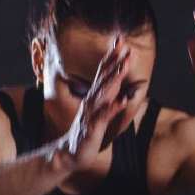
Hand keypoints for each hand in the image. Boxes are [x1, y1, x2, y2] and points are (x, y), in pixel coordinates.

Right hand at [60, 34, 131, 170]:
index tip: (120, 41)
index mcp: (93, 97)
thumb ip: (105, 100)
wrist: (69, 154)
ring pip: (104, 93)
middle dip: (115, 61)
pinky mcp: (93, 128)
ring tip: (125, 65)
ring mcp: (92, 113)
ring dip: (115, 78)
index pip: (103, 72)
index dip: (112, 57)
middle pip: (104, 77)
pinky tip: (122, 101)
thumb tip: (117, 87)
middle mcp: (92, 102)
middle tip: (125, 45)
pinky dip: (113, 108)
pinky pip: (104, 117)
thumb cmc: (85, 134)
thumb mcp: (96, 113)